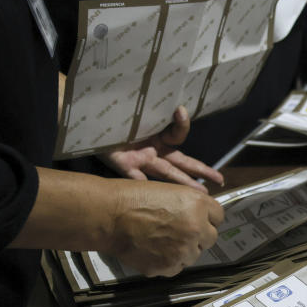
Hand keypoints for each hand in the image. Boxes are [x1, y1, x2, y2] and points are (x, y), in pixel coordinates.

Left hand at [99, 106, 223, 191]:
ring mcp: (140, 159)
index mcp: (158, 135)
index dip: (181, 124)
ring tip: (201, 195)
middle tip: (219, 181)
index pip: (177, 134)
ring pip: (166, 174)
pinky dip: (143, 185)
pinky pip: (135, 178)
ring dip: (183, 184)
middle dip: (201, 171)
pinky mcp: (123, 165)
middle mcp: (153, 149)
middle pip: (181, 162)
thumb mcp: (141, 109)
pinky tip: (157, 198)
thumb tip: (179, 109)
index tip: (179, 112)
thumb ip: (160, 111)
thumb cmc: (116, 111)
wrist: (87, 116)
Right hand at [109, 180, 224, 277]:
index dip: (206, 217)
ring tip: (161, 240)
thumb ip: (191, 204)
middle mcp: (196, 228)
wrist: (109, 215)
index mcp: (198, 205)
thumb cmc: (134, 197)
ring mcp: (184, 250)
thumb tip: (202, 215)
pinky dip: (168, 262)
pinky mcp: (169, 267)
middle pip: (210, 238)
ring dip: (183, 249)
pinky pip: (176, 267)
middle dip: (198, 235)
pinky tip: (153, 250)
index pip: (218, 216)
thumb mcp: (170, 190)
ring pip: (194, 255)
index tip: (197, 218)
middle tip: (178, 231)